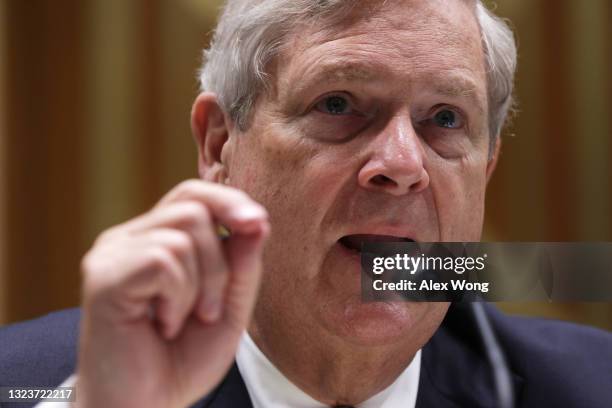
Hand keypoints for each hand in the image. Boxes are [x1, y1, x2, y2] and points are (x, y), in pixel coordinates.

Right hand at [75, 180, 268, 407]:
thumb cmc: (179, 361)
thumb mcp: (228, 309)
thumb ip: (242, 266)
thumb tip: (257, 220)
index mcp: (154, 241)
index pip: (192, 194)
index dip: (228, 200)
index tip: (258, 223)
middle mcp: (128, 239)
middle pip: (194, 207)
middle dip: (220, 263)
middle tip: (207, 312)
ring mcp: (112, 253)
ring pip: (184, 232)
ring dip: (201, 285)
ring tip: (182, 321)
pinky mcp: (103, 274)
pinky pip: (165, 258)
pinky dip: (179, 296)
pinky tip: (163, 323)